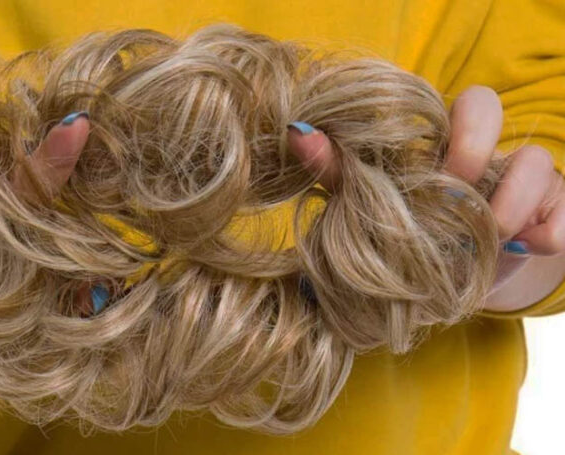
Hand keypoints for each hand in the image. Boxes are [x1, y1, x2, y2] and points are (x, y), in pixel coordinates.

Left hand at [287, 85, 564, 311]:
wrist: (455, 286)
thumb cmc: (407, 237)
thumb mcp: (370, 205)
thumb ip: (338, 172)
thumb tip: (295, 135)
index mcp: (440, 143)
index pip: (452, 100)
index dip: (450, 128)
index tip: (429, 169)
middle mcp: (482, 152)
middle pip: (489, 110)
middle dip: (470, 152)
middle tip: (452, 196)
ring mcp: (522, 182)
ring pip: (537, 162)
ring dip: (508, 205)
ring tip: (486, 241)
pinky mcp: (553, 214)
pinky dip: (549, 233)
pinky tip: (527, 249)